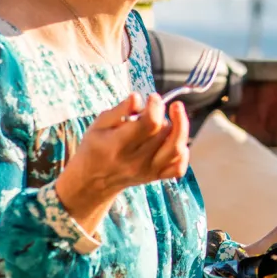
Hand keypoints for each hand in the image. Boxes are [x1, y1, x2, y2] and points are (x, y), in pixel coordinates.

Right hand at [56, 93, 189, 230]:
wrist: (93, 181)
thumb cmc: (95, 148)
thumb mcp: (98, 125)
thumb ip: (119, 111)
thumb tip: (137, 97)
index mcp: (117, 145)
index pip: (149, 124)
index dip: (156, 106)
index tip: (153, 98)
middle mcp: (135, 161)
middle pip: (163, 133)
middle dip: (163, 114)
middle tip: (154, 109)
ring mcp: (148, 171)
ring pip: (176, 149)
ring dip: (179, 128)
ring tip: (173, 117)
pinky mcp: (156, 177)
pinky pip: (179, 167)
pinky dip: (183, 152)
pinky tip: (173, 140)